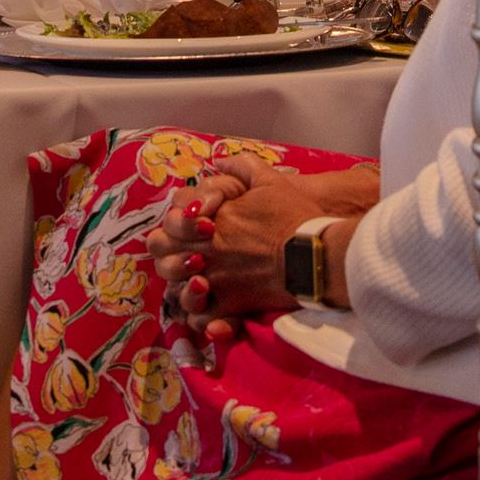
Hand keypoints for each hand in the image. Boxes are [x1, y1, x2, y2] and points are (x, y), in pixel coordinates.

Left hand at [146, 156, 373, 347]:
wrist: (315, 253)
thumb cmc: (294, 216)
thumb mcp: (269, 180)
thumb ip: (241, 166)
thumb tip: (219, 161)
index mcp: (212, 220)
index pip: (169, 225)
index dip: (174, 227)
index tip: (194, 228)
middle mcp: (208, 250)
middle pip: (164, 259)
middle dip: (170, 258)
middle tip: (188, 257)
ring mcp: (217, 279)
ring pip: (178, 291)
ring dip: (182, 288)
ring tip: (199, 284)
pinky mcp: (232, 304)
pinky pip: (202, 318)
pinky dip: (201, 316)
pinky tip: (210, 307)